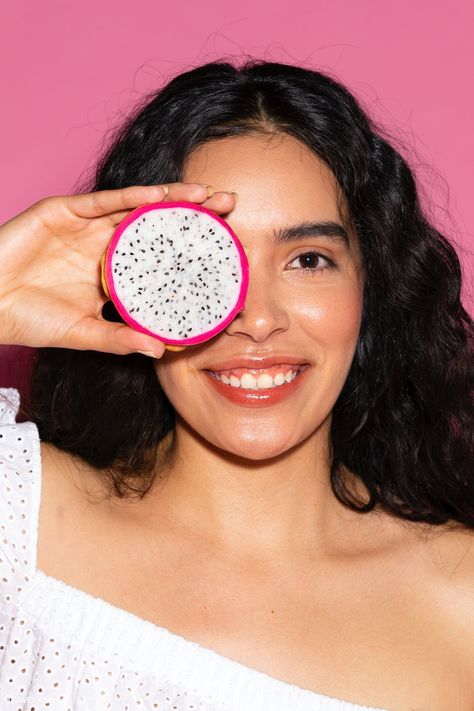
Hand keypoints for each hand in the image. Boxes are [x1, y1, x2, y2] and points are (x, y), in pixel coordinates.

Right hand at [0, 184, 236, 356]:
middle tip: (230, 207)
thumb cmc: (29, 320)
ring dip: (171, 199)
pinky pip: (102, 201)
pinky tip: (159, 196)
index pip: (159, 256)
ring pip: (135, 206)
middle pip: (156, 225)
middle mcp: (104, 244)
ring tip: (206, 197)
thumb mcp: (82, 333)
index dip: (190, 250)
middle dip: (193, 215)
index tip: (226, 250)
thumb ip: (119, 339)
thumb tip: (160, 349)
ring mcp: (85, 226)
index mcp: (112, 271)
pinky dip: (130, 197)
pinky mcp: (63, 211)